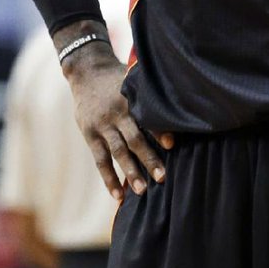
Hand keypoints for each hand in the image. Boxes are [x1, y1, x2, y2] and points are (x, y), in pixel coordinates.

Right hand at [62, 45, 172, 199]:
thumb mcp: (134, 82)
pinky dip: (109, 179)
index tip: (171, 144)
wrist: (87, 71)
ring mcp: (102, 126)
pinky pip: (100, 160)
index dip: (158, 130)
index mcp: (131, 99)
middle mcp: (116, 114)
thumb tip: (182, 109)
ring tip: (142, 191)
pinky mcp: (90, 135)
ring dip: (130, 172)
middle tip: (162, 178)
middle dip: (148, 159)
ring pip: (117, 152)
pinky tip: (119, 196)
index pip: (146, 117)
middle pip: (134, 139)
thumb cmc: (120, 80)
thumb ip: (151, 97)